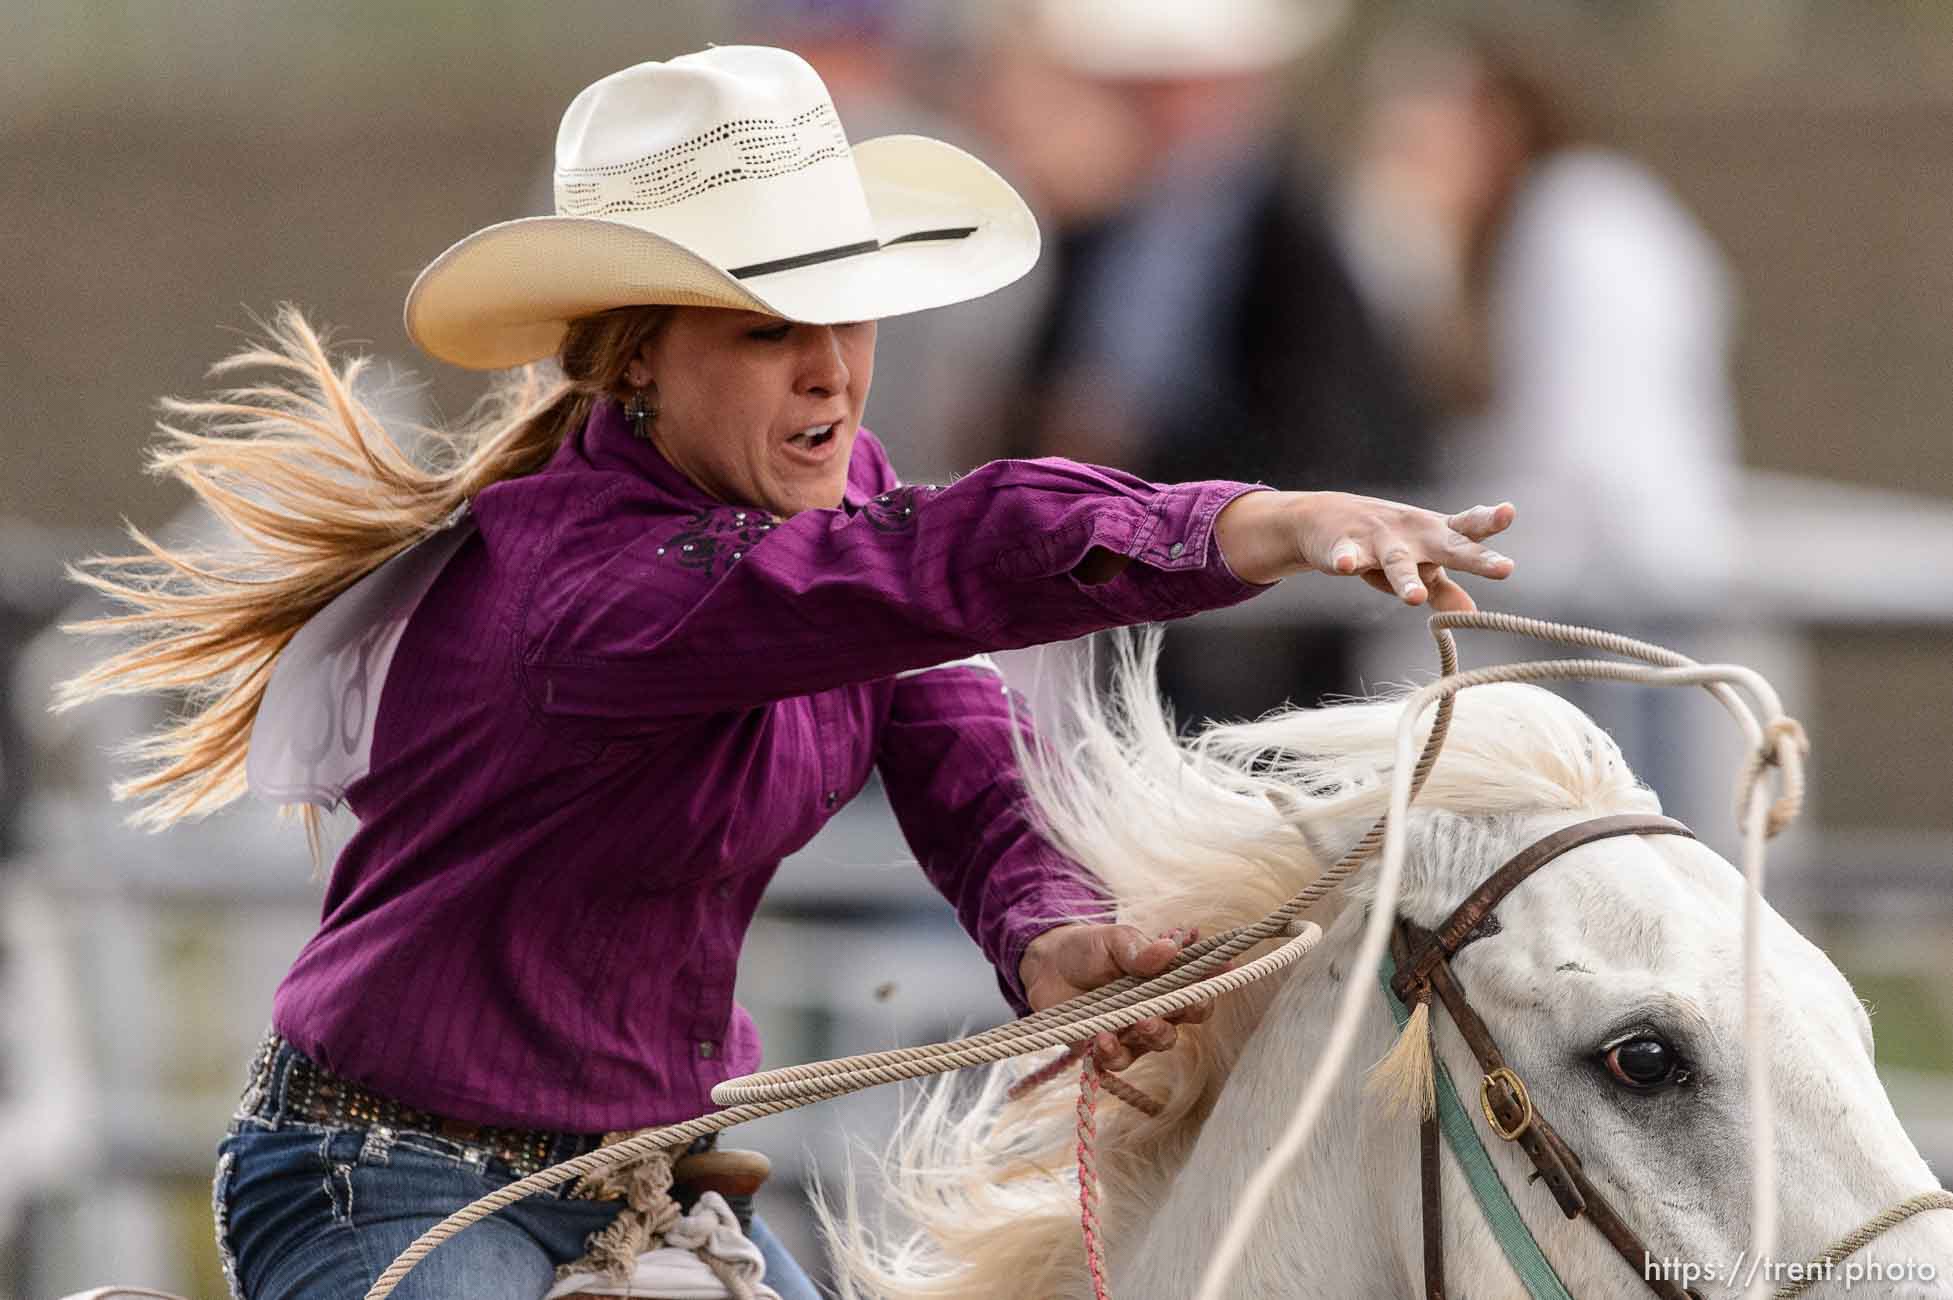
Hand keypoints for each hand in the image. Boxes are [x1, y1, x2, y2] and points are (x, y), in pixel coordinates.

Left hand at [1019, 923, 1211, 1071]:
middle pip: (1188, 1016)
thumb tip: (1170, 948)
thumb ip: (1139, 948)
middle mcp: (1157, 1007)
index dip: (1215, 979)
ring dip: (1155, 1033)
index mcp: (1166, 978)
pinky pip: (1119, 1060)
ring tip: (1140, 1020)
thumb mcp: (1114, 940)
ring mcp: (1133, 1030)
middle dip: (1189, 1010)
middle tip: (1179, 1002)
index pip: (1200, 983)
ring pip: (1160, 1041)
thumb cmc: (1089, 949)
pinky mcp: (1107, 1048)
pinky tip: (1103, 1038)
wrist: (1046, 966)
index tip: (1225, 969)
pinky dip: (1114, 1052)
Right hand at [1215, 489, 1515, 607]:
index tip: (1508, 513)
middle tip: (1505, 569)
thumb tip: (1473, 614)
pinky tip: (1344, 566)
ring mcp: (1379, 538)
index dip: (1489, 522)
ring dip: (1406, 580)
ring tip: (1414, 598)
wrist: (1325, 517)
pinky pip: (1347, 556)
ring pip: (1397, 562)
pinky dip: (1345, 560)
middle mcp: (1414, 534)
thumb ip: (1445, 590)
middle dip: (1475, 559)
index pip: (1469, 528)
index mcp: (1436, 534)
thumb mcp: (1417, 565)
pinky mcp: (1345, 546)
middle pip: (1449, 546)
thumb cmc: (1385, 545)